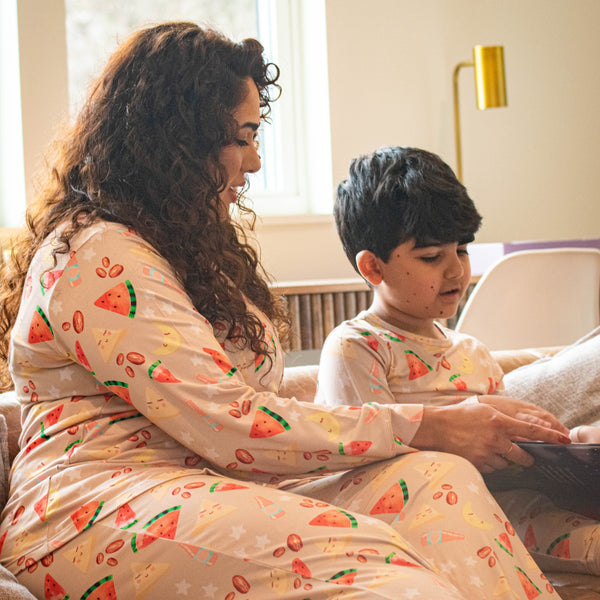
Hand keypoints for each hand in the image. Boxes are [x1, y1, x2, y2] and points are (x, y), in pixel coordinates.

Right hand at [409, 400, 571, 472]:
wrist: (436, 427)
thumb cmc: (459, 416)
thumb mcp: (484, 410)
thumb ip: (503, 419)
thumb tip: (520, 430)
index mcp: (498, 421)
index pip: (530, 430)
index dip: (550, 435)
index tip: (563, 440)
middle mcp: (495, 438)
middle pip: (522, 455)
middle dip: (526, 458)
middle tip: (525, 457)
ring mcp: (486, 453)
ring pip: (506, 463)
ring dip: (503, 459)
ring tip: (488, 450)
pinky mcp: (478, 464)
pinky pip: (493, 469)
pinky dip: (491, 464)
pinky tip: (480, 454)